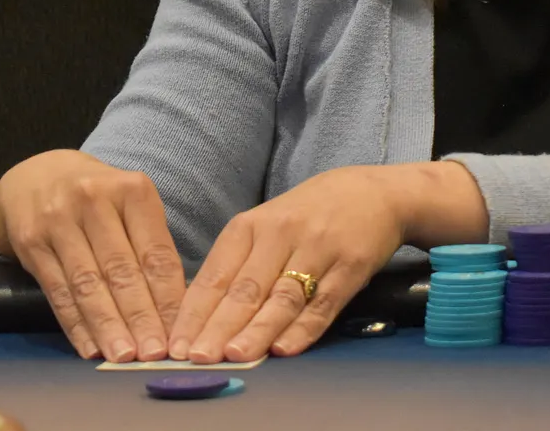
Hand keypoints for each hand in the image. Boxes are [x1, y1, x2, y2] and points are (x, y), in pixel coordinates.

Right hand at [0, 150, 185, 362]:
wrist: (39, 174)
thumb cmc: (100, 198)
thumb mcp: (131, 203)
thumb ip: (151, 245)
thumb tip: (174, 308)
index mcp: (131, 190)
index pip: (155, 253)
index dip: (167, 297)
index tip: (178, 332)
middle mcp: (94, 201)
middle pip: (121, 271)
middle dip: (140, 317)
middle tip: (153, 353)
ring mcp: (58, 220)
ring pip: (88, 284)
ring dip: (107, 326)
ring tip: (123, 356)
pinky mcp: (31, 241)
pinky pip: (58, 291)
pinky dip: (76, 324)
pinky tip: (89, 347)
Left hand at [169, 161, 486, 363]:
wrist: (373, 193)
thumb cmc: (308, 215)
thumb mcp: (266, 226)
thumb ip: (237, 266)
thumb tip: (198, 317)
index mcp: (251, 225)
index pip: (215, 274)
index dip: (194, 312)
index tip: (176, 344)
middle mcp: (282, 234)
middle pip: (246, 288)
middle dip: (218, 325)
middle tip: (197, 356)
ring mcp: (318, 249)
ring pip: (282, 297)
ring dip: (258, 329)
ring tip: (236, 355)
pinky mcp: (351, 266)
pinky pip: (324, 302)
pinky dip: (304, 328)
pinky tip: (286, 347)